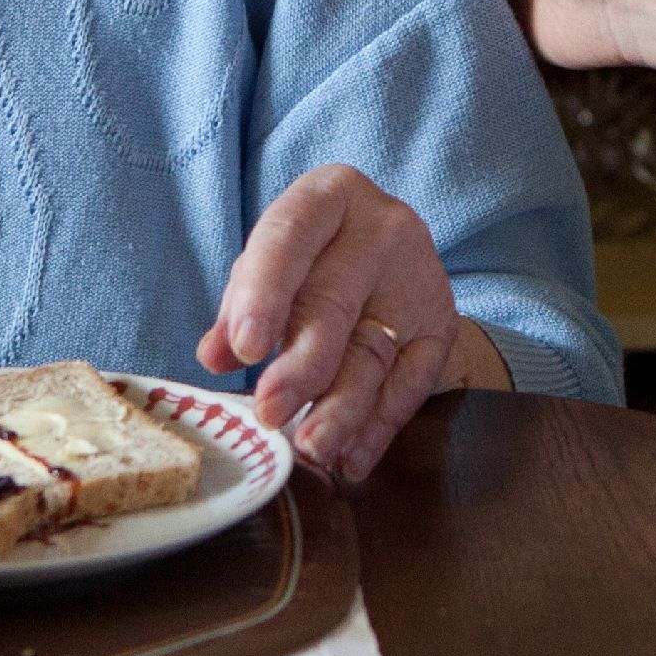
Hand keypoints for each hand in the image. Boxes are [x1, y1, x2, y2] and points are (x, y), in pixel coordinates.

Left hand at [193, 164, 494, 479]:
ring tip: (311, 449)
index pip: (290, 237)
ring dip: (340, 410)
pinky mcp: (441, 323)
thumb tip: (214, 356)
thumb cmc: (309, 259)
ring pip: (372, 352)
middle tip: (270, 413)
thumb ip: (239, 307)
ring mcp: (418, 276)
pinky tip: (350, 458)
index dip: (264, 292)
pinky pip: (412, 383)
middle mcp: (382, 228)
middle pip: (335, 303)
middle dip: (301, 366)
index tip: (243, 348)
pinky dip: (378, 427)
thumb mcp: (269, 265)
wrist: (385, 252)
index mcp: (328, 197)